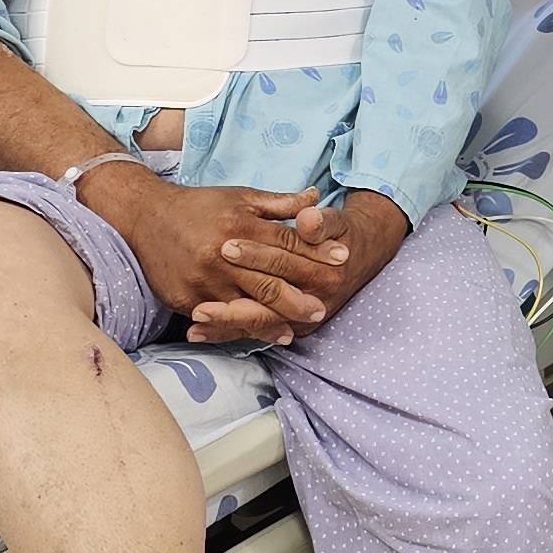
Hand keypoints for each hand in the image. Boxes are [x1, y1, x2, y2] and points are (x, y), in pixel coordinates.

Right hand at [85, 173, 338, 346]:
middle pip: (270, 280)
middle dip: (300, 295)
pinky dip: (242, 327)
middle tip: (326, 306)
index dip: (317, 251)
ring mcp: (204, 280)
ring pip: (247, 305)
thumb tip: (315, 198)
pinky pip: (220, 318)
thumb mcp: (239, 196)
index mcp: (238, 225)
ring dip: (275, 319)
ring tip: (296, 327)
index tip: (342, 259)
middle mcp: (222, 254)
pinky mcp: (187, 298)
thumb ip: (278, 203)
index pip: (286, 242)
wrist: (145, 217)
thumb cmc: (198, 206)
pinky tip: (260, 332)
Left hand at [206, 191, 409, 337]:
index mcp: (324, 273)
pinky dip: (225, 332)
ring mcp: (300, 318)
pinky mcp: (288, 325)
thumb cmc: (341, 236)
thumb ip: (321, 222)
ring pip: (258, 324)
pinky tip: (198, 333)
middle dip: (232, 305)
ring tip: (193, 321)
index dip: (255, 255)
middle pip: (266, 303)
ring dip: (224, 325)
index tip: (225, 246)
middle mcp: (314, 302)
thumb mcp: (337, 223)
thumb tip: (308, 219)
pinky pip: (253, 331)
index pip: (283, 263)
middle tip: (199, 303)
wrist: (359, 257)